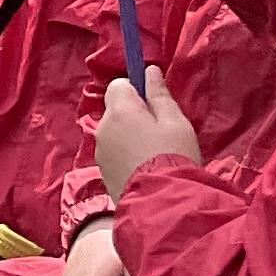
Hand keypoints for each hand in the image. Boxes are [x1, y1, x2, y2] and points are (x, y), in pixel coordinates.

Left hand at [94, 75, 203, 198]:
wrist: (161, 204)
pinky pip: (114, 153)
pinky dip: (126, 155)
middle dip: (134, 115)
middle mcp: (102, 128)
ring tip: (154, 154)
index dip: (136, 91)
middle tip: (160, 132)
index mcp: (119, 111)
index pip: (118, 85)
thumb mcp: (175, 122)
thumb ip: (159, 95)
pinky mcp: (102, 172)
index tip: (155, 105)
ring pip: (114, 133)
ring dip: (129, 136)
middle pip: (115, 110)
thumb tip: (149, 71)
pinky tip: (145, 168)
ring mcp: (100, 152)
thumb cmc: (173, 156)